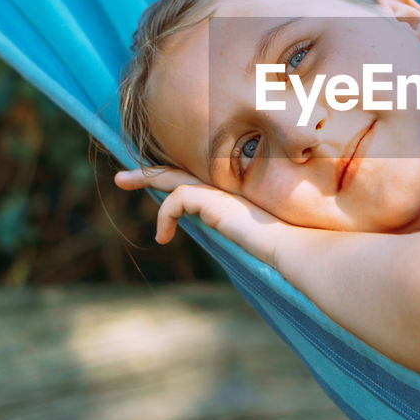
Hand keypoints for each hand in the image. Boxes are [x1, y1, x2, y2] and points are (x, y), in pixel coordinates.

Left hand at [114, 167, 287, 269]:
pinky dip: (165, 216)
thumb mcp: (267, 239)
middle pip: (181, 171)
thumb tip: (255, 247)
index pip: (200, 179)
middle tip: (123, 174)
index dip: (177, 178)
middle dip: (149, 171)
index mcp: (238, 194)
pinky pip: (178, 199)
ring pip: (174, 177)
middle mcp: (229, 186)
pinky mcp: (214, 199)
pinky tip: (162, 238)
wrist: (297, 245)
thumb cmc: (292, 246)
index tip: (158, 182)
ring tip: (122, 182)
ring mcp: (223, 190)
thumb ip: (254, 235)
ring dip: (145, 179)